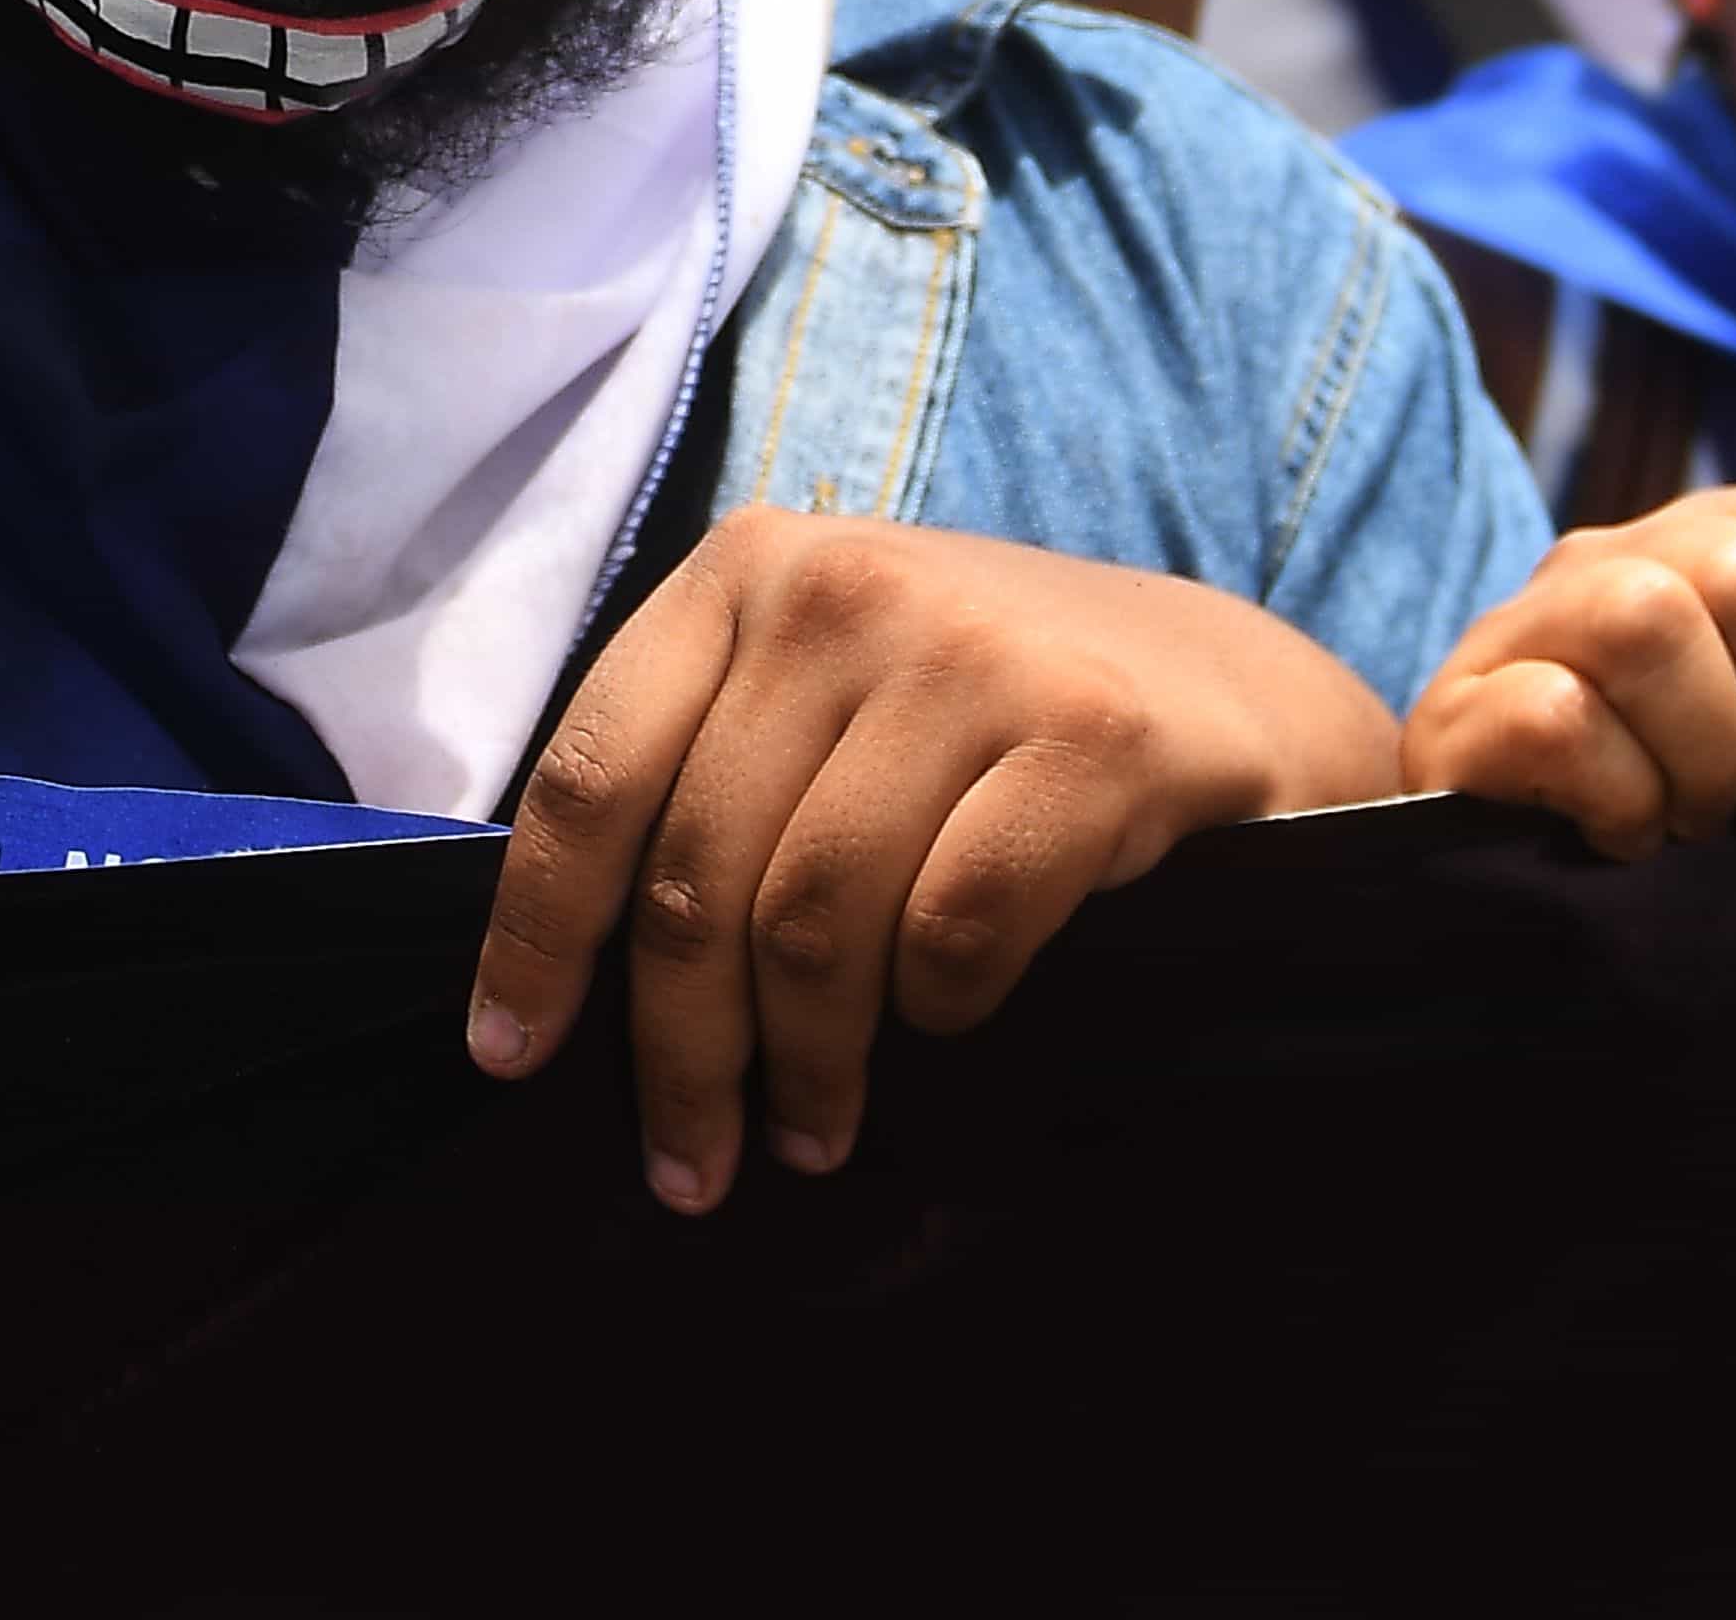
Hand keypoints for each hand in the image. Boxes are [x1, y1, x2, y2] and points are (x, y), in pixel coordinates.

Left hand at [465, 515, 1399, 1212]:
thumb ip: (707, 779)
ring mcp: (972, 651)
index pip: (593, 775)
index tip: (509, 1059)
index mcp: (745, 571)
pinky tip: (948, 1024)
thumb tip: (559, 977)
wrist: (1227, 688)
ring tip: (812, 1135)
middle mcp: (843, 588)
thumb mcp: (825, 698)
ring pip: (816, 916)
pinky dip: (937, 1007)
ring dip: (807, 1063)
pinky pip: (955, 926)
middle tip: (693, 1165)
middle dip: (681, 1050)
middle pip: (698, 873)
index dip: (537, 934)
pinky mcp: (1093, 733)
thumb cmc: (984, 724)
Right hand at [1403, 361, 1735, 865]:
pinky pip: (1556, 714)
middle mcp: (1613, 558)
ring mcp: (1521, 628)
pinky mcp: (1453, 717)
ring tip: (1697, 822)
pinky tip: (1621, 834)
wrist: (1652, 945)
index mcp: (1720, 538)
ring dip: (1708, 762)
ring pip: (1648, 623)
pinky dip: (1620, 798)